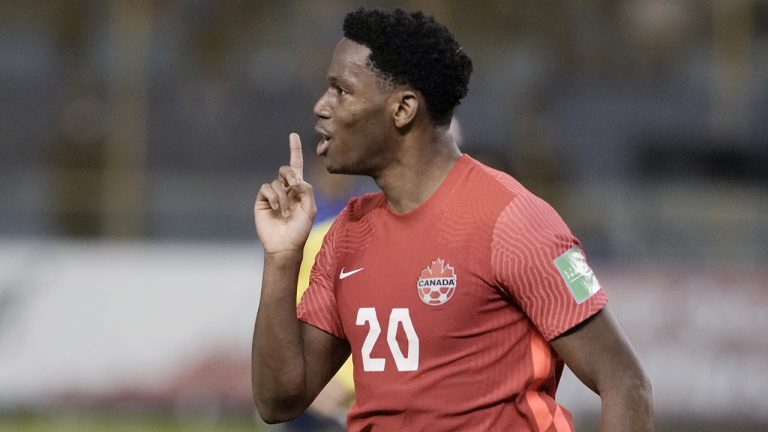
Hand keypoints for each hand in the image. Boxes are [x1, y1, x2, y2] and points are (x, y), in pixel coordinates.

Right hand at [254, 133, 316, 254]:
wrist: (285, 245)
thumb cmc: (300, 229)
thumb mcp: (310, 209)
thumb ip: (307, 190)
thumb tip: (297, 178)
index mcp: (299, 189)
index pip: (296, 165)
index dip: (295, 150)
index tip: (293, 135)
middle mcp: (285, 189)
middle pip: (286, 170)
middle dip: (290, 174)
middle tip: (294, 186)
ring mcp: (273, 194)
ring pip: (277, 182)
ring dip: (284, 197)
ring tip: (286, 212)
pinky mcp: (262, 200)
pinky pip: (266, 188)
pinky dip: (273, 197)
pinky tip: (276, 209)